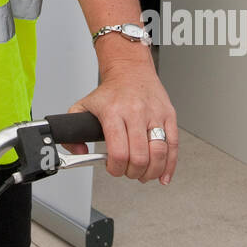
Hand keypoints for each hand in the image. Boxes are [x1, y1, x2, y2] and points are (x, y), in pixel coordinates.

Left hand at [64, 64, 177, 184]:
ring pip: (159, 153)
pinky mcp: (169, 115)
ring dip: (151, 172)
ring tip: (143, 173)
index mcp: (113, 112)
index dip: (115, 168)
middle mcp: (135, 112)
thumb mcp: (83, 106)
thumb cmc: (110, 92)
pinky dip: (169, 166)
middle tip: (128, 171)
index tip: (113, 167)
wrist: (130, 70)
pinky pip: (173, 146)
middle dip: (133, 172)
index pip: (118, 152)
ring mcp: (154, 114)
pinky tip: (163, 175)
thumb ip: (73, 133)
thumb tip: (79, 152)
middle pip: (139, 157)